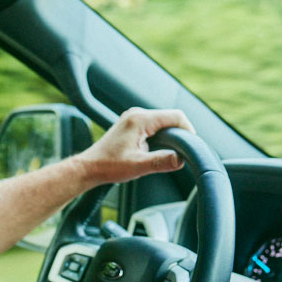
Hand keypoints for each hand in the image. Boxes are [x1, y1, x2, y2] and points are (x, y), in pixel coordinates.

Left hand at [75, 107, 194, 184]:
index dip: (188, 130)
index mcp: (140, 119)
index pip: (175, 117)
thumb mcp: (138, 166)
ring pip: (163, 122)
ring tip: (173, 153)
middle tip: (184, 152)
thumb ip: (160, 162)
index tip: (192, 146)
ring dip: (171, 135)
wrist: (89, 167)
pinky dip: (162, 136)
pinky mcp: (132, 125)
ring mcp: (134, 118)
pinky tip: (160, 150)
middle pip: (170, 118)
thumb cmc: (109, 166)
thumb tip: (181, 160)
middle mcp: (137, 114)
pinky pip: (154, 126)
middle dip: (180, 133)